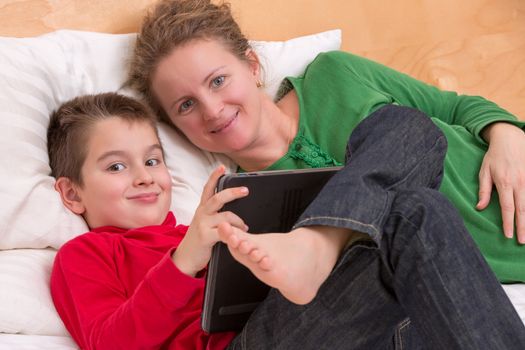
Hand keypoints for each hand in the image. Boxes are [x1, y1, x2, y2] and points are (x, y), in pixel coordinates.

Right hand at [172, 165, 248, 275]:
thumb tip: (231, 205)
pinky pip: (225, 231)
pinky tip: (240, 235)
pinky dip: (235, 233)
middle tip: (245, 190)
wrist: (186, 258)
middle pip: (217, 198)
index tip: (222, 167)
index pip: (208, 188)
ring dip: (239, 221)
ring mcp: (202, 224)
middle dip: (232, 192)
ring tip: (244, 227)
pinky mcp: (205, 236)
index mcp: (202, 208)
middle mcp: (201, 213)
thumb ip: (215, 214)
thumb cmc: (199, 239)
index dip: (214, 177)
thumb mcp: (204, 222)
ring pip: (225, 216)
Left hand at [477, 122, 524, 243]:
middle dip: (522, 227)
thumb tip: (479, 207)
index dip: (508, 223)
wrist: (510, 140)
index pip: (507, 208)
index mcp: (505, 183)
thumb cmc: (494, 157)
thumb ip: (483, 191)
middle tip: (521, 241)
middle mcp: (519, 184)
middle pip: (522, 210)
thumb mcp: (484, 172)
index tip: (508, 235)